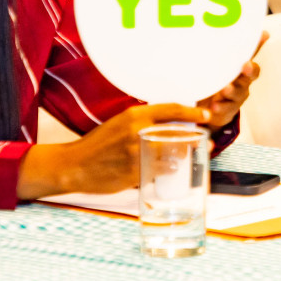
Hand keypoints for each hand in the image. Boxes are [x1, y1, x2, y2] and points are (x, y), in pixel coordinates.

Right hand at [17, 102, 211, 198]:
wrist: (73, 165)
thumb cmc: (98, 145)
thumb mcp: (119, 123)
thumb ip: (141, 121)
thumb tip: (167, 121)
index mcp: (134, 114)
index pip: (171, 109)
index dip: (193, 112)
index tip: (207, 116)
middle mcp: (137, 130)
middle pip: (177, 132)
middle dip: (196, 137)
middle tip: (206, 141)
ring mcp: (137, 152)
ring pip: (173, 153)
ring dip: (184, 156)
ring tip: (188, 157)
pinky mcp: (134, 171)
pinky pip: (161, 170)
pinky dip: (169, 170)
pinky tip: (172, 170)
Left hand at [197, 31, 267, 130]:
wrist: (209, 109)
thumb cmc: (217, 80)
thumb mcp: (219, 64)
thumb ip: (224, 48)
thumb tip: (223, 24)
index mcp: (241, 68)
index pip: (252, 52)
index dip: (259, 44)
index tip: (264, 34)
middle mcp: (242, 82)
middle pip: (250, 75)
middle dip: (249, 70)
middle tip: (245, 66)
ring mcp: (236, 97)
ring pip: (237, 93)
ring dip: (232, 90)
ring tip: (225, 89)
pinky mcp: (226, 111)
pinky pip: (225, 110)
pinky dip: (220, 108)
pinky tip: (214, 107)